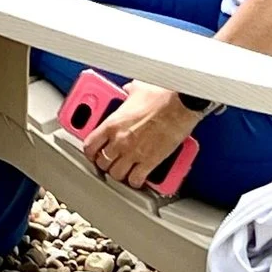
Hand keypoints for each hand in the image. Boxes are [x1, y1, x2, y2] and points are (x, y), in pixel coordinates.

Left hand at [83, 83, 198, 188]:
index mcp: (112, 123)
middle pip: (102, 162)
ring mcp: (134, 153)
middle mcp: (120, 140)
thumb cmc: (161, 96)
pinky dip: (135, 181)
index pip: (90, 144)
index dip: (90, 152)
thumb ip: (127, 93)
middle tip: (110, 162)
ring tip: (122, 171)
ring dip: (119, 174)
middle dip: (105, 163)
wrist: (181, 105)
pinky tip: (137, 178)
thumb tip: (127, 91)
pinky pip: (136, 180)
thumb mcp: (136, 89)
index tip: (93, 153)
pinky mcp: (150, 162)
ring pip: (116, 174)